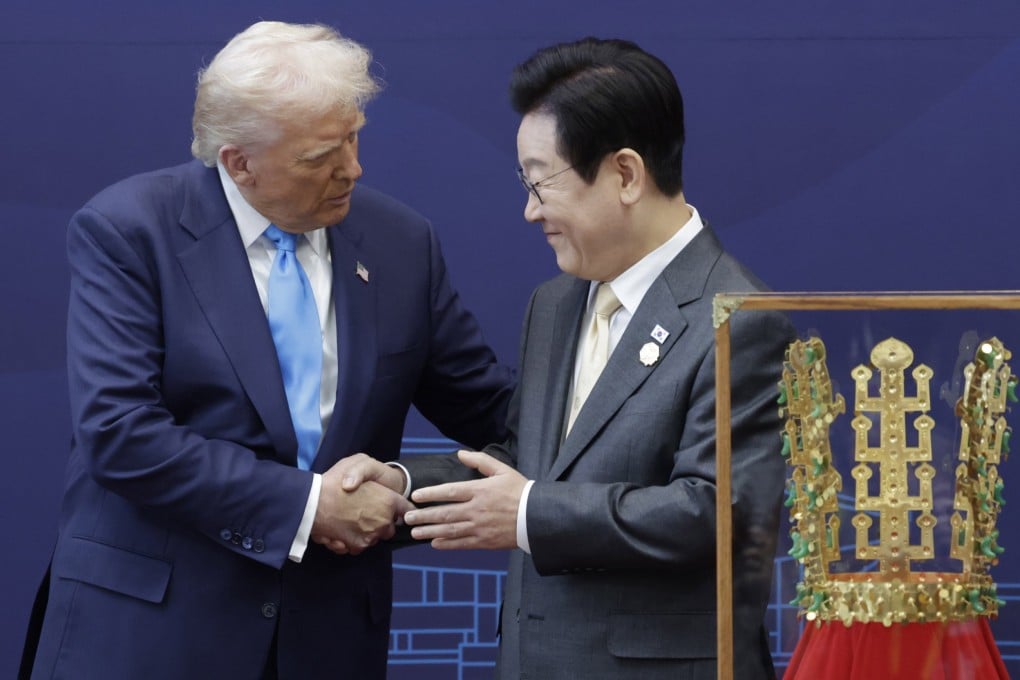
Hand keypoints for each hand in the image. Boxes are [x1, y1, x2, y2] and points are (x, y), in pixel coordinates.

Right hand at [312, 456, 414, 555]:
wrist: (311, 502)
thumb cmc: (336, 479)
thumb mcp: (358, 462)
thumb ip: (375, 475)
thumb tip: (382, 495)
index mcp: (389, 500)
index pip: (407, 509)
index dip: (405, 509)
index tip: (402, 512)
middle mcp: (384, 521)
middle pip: (391, 527)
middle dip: (382, 522)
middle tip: (365, 513)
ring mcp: (371, 535)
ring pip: (375, 537)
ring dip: (366, 532)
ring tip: (349, 521)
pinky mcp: (357, 545)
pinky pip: (360, 547)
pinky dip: (352, 541)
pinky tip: (341, 531)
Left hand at [404, 450, 526, 549]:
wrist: (536, 517)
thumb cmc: (520, 491)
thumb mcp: (502, 470)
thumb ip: (481, 461)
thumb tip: (460, 454)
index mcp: (479, 490)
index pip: (449, 492)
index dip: (430, 494)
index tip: (416, 496)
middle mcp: (476, 509)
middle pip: (444, 513)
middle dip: (423, 516)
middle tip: (407, 517)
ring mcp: (479, 527)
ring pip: (450, 530)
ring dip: (430, 531)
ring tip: (415, 532)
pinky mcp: (485, 541)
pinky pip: (462, 543)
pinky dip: (447, 544)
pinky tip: (435, 544)